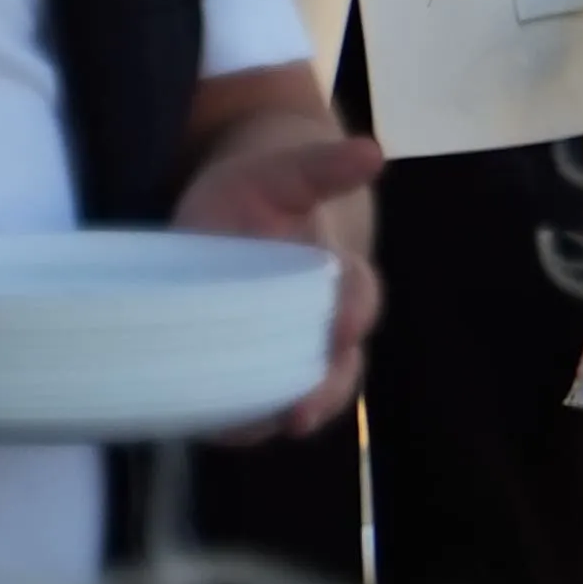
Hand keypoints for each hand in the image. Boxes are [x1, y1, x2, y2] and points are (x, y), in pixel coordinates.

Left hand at [176, 108, 380, 436]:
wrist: (228, 221)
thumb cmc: (256, 196)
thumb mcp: (280, 173)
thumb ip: (319, 167)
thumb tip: (373, 152)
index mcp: (337, 277)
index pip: (358, 297)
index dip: (353, 312)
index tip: (342, 327)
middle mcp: (320, 326)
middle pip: (339, 369)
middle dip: (323, 394)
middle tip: (299, 415)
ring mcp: (284, 354)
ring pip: (298, 398)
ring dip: (272, 417)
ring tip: (240, 430)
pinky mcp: (244, 371)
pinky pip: (253, 408)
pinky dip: (238, 422)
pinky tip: (209, 427)